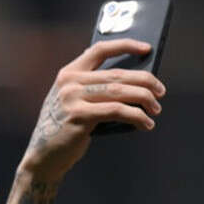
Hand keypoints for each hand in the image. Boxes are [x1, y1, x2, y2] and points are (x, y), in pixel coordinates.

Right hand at [19, 39, 165, 180]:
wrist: (43, 157)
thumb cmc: (63, 129)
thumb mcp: (72, 102)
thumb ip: (92, 88)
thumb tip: (134, 83)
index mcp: (68, 74)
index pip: (99, 50)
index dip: (126, 46)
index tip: (146, 49)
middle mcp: (69, 83)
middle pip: (117, 74)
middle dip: (145, 82)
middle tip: (160, 92)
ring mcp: (72, 99)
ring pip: (120, 91)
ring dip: (145, 99)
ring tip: (156, 109)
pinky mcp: (79, 116)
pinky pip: (117, 111)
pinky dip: (136, 117)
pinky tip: (145, 124)